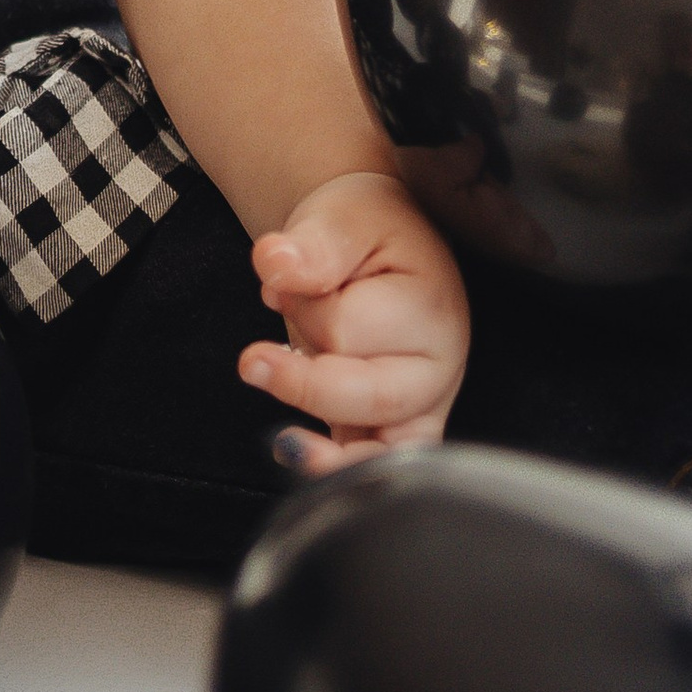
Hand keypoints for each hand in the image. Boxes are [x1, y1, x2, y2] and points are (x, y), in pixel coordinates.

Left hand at [239, 169, 468, 475]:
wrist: (378, 242)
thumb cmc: (366, 232)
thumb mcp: (341, 219)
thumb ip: (313, 245)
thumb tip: (275, 264)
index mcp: (432, 307)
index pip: (349, 330)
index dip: (305, 310)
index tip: (285, 280)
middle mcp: (439, 366)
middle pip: (369, 398)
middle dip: (304, 382)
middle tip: (253, 360)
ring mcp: (422, 404)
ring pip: (381, 451)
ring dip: (328, 453)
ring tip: (286, 441)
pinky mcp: (398, 428)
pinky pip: (374, 467)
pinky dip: (337, 472)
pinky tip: (299, 457)